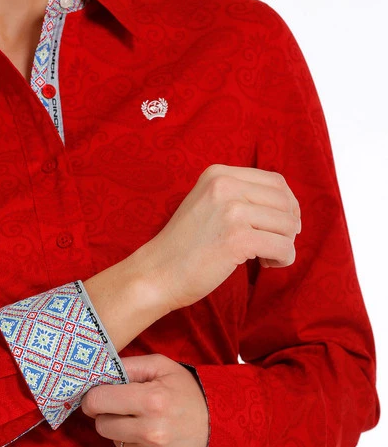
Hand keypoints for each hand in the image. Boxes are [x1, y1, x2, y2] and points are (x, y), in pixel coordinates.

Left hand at [81, 354, 208, 446]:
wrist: (222, 430)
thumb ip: (130, 365)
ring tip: (148, 426)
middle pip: (101, 425)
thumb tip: (99, 372)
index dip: (95, 397)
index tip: (101, 395)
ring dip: (125, 434)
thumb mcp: (163, 367)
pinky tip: (155, 444)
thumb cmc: (189, 394)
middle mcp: (150, 432)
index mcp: (151, 400)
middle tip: (128, 410)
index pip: (97, 401)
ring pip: (115, 444)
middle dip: (109, 415)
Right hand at [141, 163, 301, 310]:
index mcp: (219, 174)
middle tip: (274, 245)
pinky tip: (267, 264)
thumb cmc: (185, 245)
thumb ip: (239, 196)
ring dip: (285, 244)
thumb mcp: (208, 203)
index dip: (288, 204)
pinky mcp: (237, 239)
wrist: (157, 272)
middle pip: (284, 202)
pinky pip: (282, 246)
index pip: (275, 181)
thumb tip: (289, 206)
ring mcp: (231, 211)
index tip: (282, 225)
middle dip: (289, 226)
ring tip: (266, 257)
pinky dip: (283, 258)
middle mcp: (225, 185)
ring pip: (287, 224)